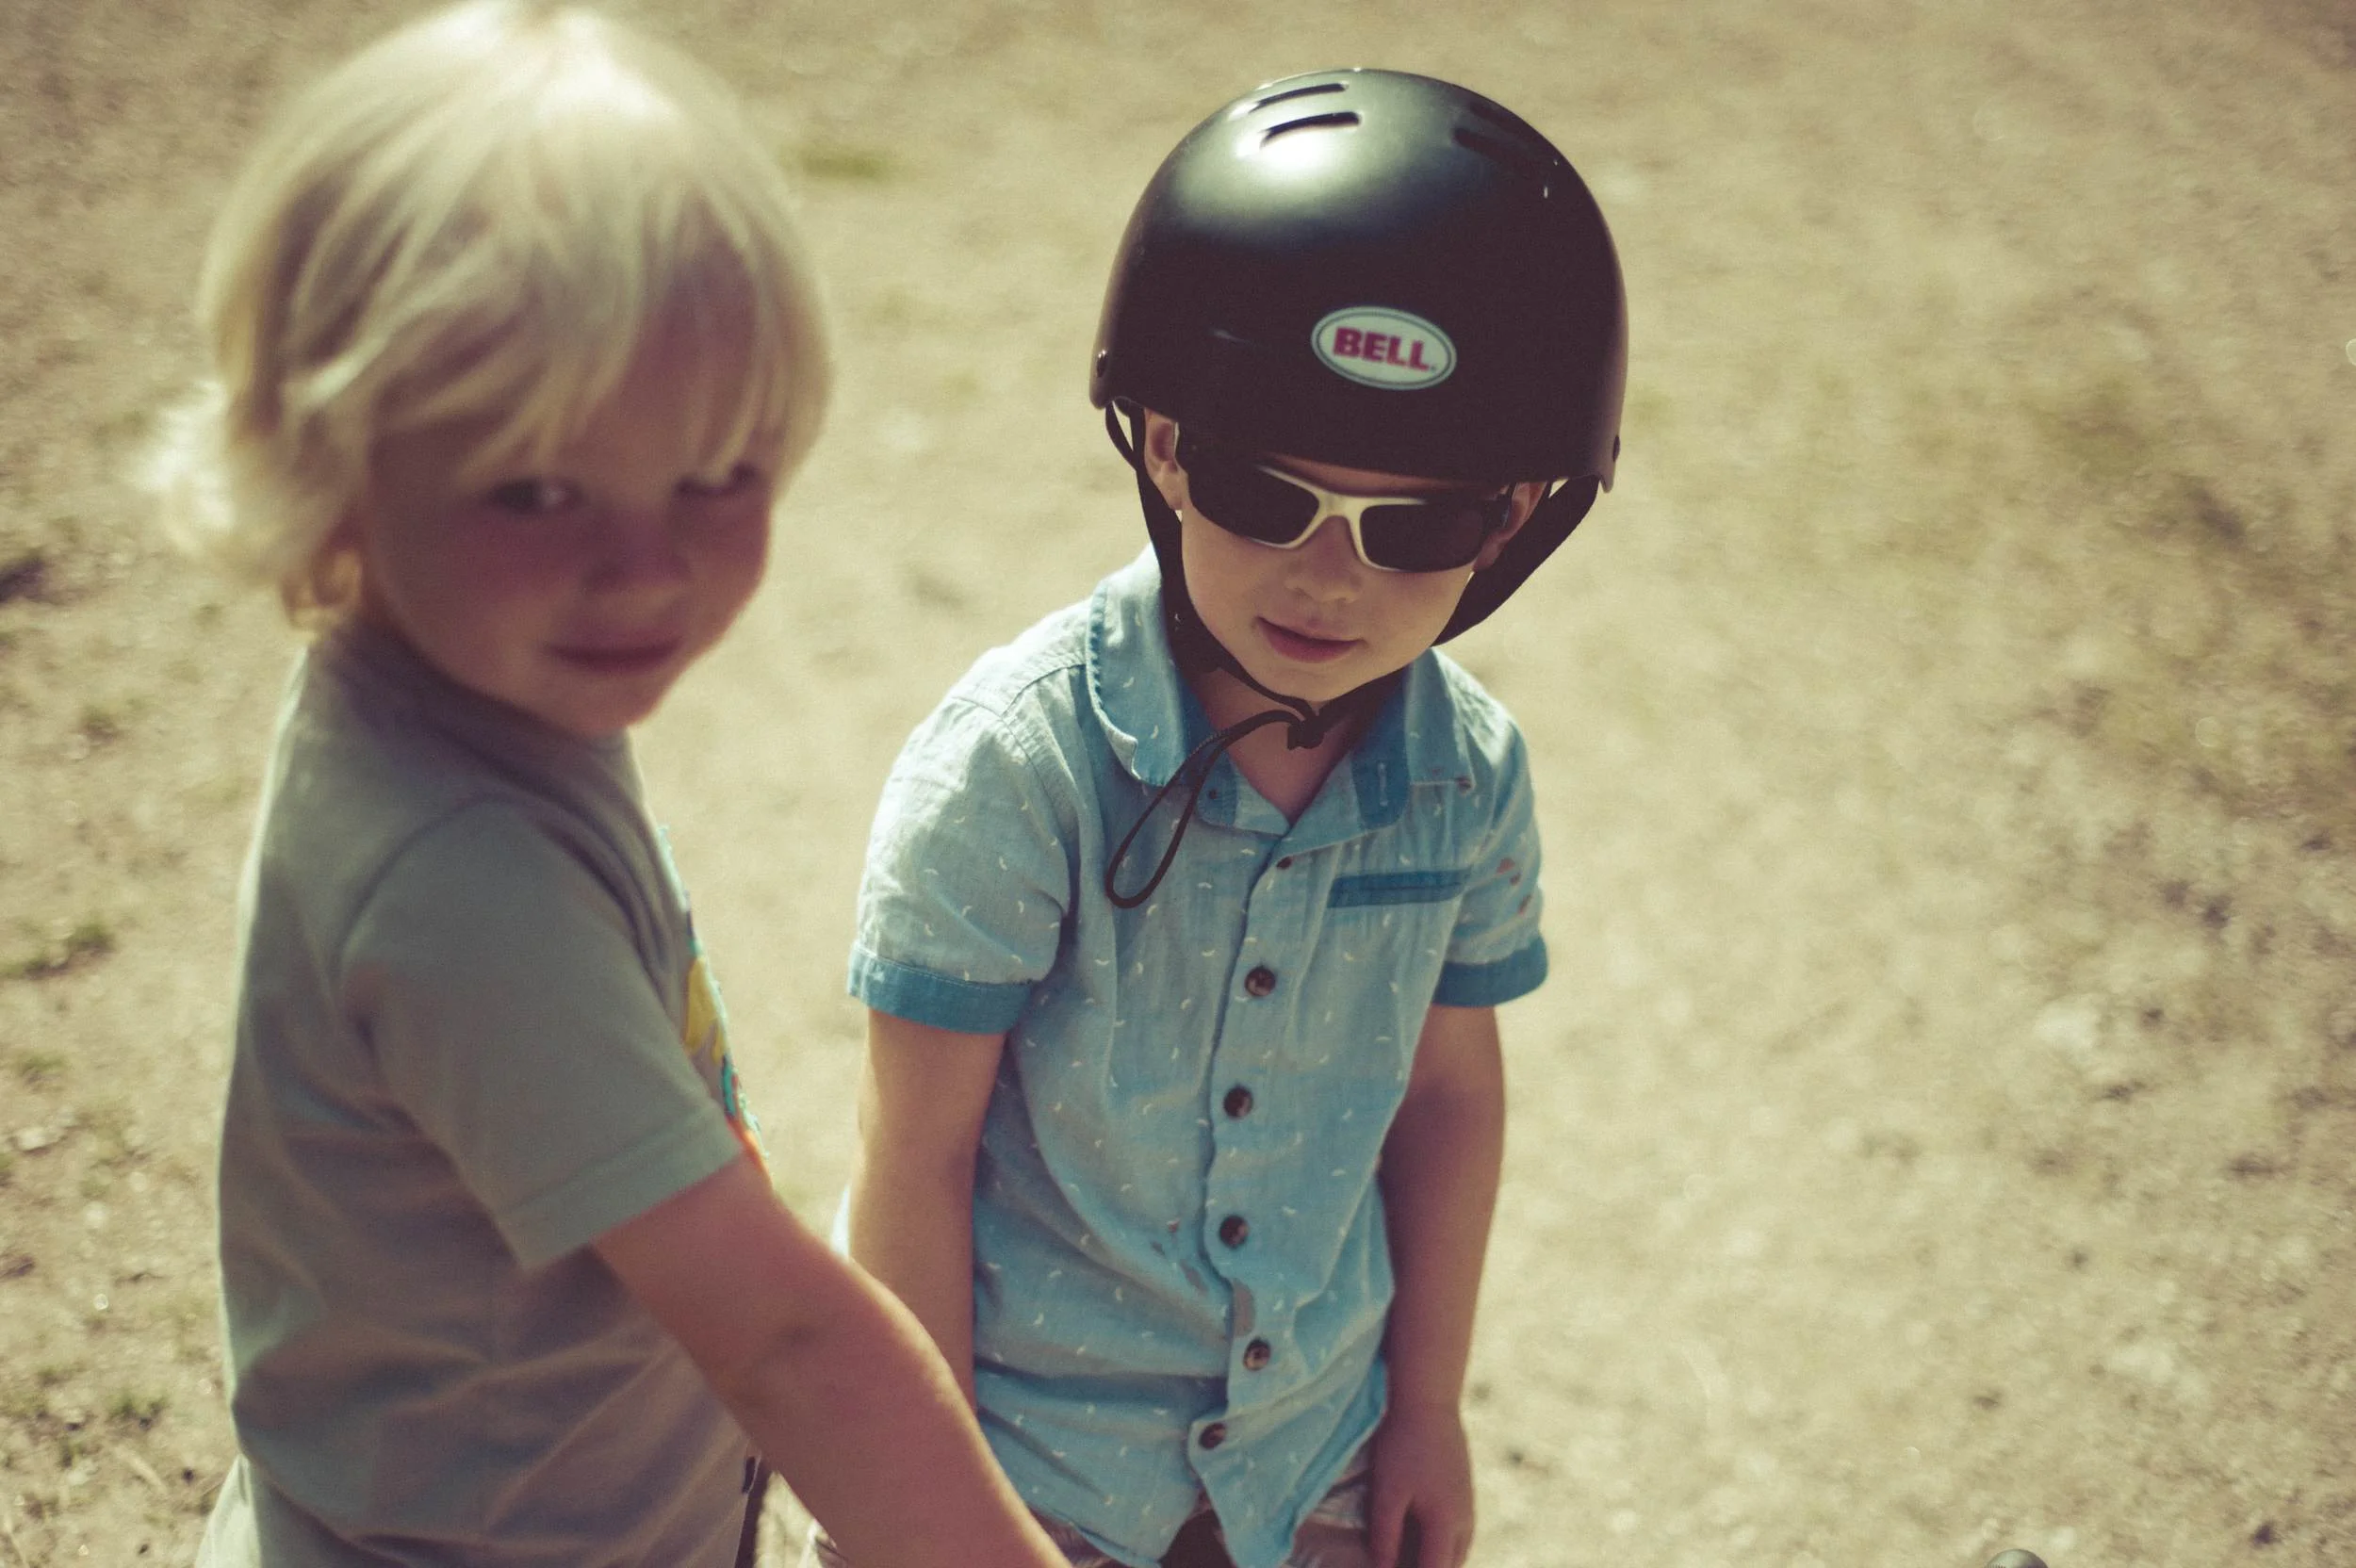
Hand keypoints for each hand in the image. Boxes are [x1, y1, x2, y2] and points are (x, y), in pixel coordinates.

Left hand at [1368, 1399, 1474, 1567]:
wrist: (1429, 1401)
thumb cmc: (1402, 1446)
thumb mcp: (1387, 1493)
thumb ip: (1386, 1535)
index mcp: (1446, 1524)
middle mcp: (1464, 1520)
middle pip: (1452, 1566)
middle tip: (1399, 1561)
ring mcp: (1468, 1505)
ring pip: (1459, 1551)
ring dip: (1438, 1559)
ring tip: (1410, 1554)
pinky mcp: (1465, 1491)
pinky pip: (1460, 1533)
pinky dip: (1443, 1544)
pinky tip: (1422, 1536)